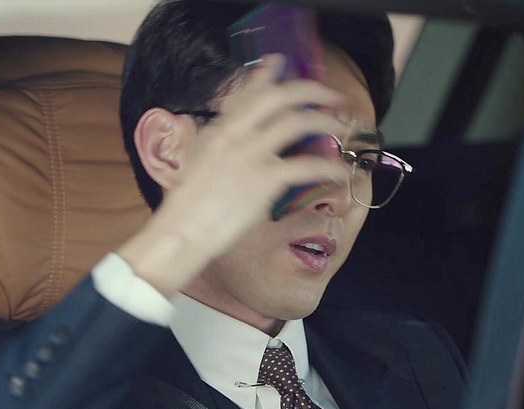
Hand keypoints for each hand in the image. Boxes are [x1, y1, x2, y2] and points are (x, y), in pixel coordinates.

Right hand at [117, 55, 350, 296]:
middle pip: (278, 96)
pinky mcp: (264, 180)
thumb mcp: (196, 164)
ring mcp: (249, 155)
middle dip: (311, 90)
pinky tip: (340, 172)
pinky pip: (305, 166)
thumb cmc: (187, 207)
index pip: (245, 92)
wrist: (182, 231)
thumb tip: (224, 140)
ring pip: (296, 122)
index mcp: (217, 130)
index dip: (266, 75)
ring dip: (325, 123)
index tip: (280, 62)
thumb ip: (215, 146)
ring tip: (341, 129)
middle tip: (331, 96)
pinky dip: (329, 167)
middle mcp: (234, 134)